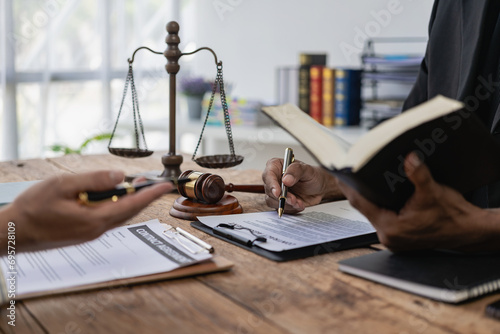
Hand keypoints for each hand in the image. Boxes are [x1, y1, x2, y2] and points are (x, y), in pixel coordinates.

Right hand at [1, 170, 173, 252]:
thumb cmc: (33, 208)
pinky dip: (116, 206)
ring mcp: (90, 233)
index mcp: (94, 220)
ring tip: (138, 185)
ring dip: (130, 200)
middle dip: (144, 196)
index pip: (131, 205)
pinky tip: (113, 195)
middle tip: (155, 182)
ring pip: (119, 215)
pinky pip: (108, 217)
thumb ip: (94, 180)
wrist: (13, 232)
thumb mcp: (62, 186)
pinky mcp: (84, 233)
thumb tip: (121, 176)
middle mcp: (96, 230)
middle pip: (129, 211)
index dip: (150, 194)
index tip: (166, 186)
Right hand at [261, 158, 343, 213]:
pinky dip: (290, 209)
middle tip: (293, 199)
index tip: (278, 192)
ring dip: (286, 204)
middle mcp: (274, 178)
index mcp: (276, 166)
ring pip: (272, 201)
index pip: (268, 174)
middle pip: (269, 190)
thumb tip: (285, 180)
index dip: (271, 184)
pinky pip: (279, 208)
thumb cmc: (312, 175)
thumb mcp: (307, 170)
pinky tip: (299, 205)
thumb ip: (296, 171)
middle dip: (281, 197)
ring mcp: (276, 190)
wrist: (319, 188)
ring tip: (298, 202)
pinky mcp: (280, 201)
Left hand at [338, 152, 497, 251]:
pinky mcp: (398, 236)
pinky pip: (382, 217)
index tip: (339, 174)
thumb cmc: (452, 217)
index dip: (349, 187)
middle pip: (364, 208)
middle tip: (347, 172)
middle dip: (357, 190)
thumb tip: (409, 159)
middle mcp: (389, 236)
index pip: (361, 204)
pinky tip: (376, 192)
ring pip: (372, 213)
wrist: (468, 231)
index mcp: (392, 228)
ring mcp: (393, 238)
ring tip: (358, 179)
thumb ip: (418, 175)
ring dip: (367, 197)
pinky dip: (378, 204)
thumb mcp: (433, 192)